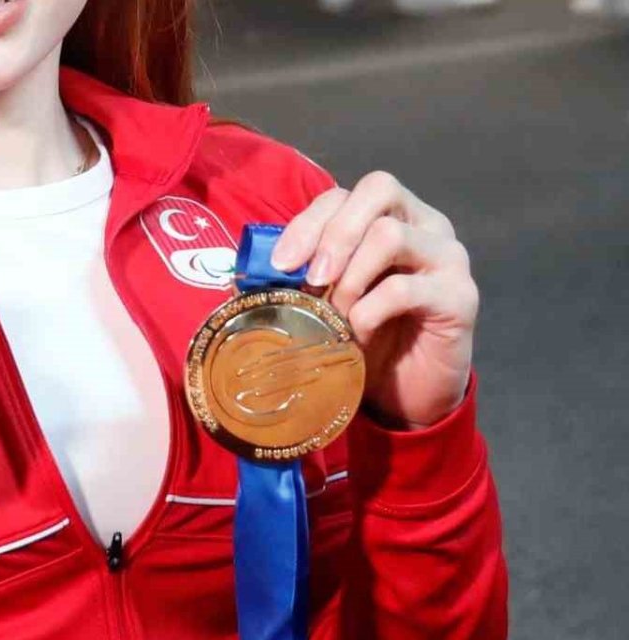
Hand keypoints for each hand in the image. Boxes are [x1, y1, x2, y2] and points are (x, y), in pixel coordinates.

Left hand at [272, 172, 477, 428]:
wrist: (407, 393)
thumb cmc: (363, 337)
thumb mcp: (325, 300)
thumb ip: (299, 275)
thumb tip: (246, 269)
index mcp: (391, 216)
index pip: (346, 193)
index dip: (309, 222)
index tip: (281, 264)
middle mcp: (425, 225)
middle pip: (379, 188)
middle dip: (333, 233)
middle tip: (311, 279)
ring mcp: (447, 257)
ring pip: (391, 234)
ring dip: (349, 277)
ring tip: (336, 314)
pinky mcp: (460, 297)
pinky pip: (406, 289)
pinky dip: (369, 311)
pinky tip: (358, 333)